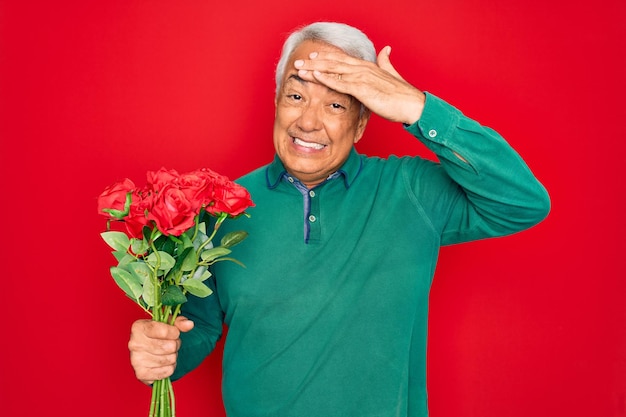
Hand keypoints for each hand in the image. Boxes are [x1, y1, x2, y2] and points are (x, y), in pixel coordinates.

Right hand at [128, 316, 193, 384]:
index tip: (175, 333)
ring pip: (169, 359)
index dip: (175, 333)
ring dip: (173, 356)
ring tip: (167, 353)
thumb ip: (179, 322)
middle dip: (175, 345)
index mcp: (138, 327)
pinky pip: (167, 371)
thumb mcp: (168, 324)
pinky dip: (170, 367)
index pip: (164, 331)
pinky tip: (164, 363)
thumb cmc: (158, 334)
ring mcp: (136, 360)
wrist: (147, 351)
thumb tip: (189, 324)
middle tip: (172, 344)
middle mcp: (134, 344)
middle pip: (168, 346)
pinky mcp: (141, 374)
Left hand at [294, 46, 425, 124]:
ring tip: (300, 68)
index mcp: (368, 66)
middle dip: (314, 62)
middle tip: (298, 63)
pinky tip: (315, 75)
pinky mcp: (362, 89)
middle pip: (333, 62)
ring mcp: (362, 77)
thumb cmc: (402, 96)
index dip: (326, 58)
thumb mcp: (392, 75)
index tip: (313, 58)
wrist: (412, 105)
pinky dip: (326, 78)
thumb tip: (386, 49)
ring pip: (333, 70)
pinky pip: (340, 82)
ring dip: (315, 69)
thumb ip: (386, 62)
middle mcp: (362, 68)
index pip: (342, 59)